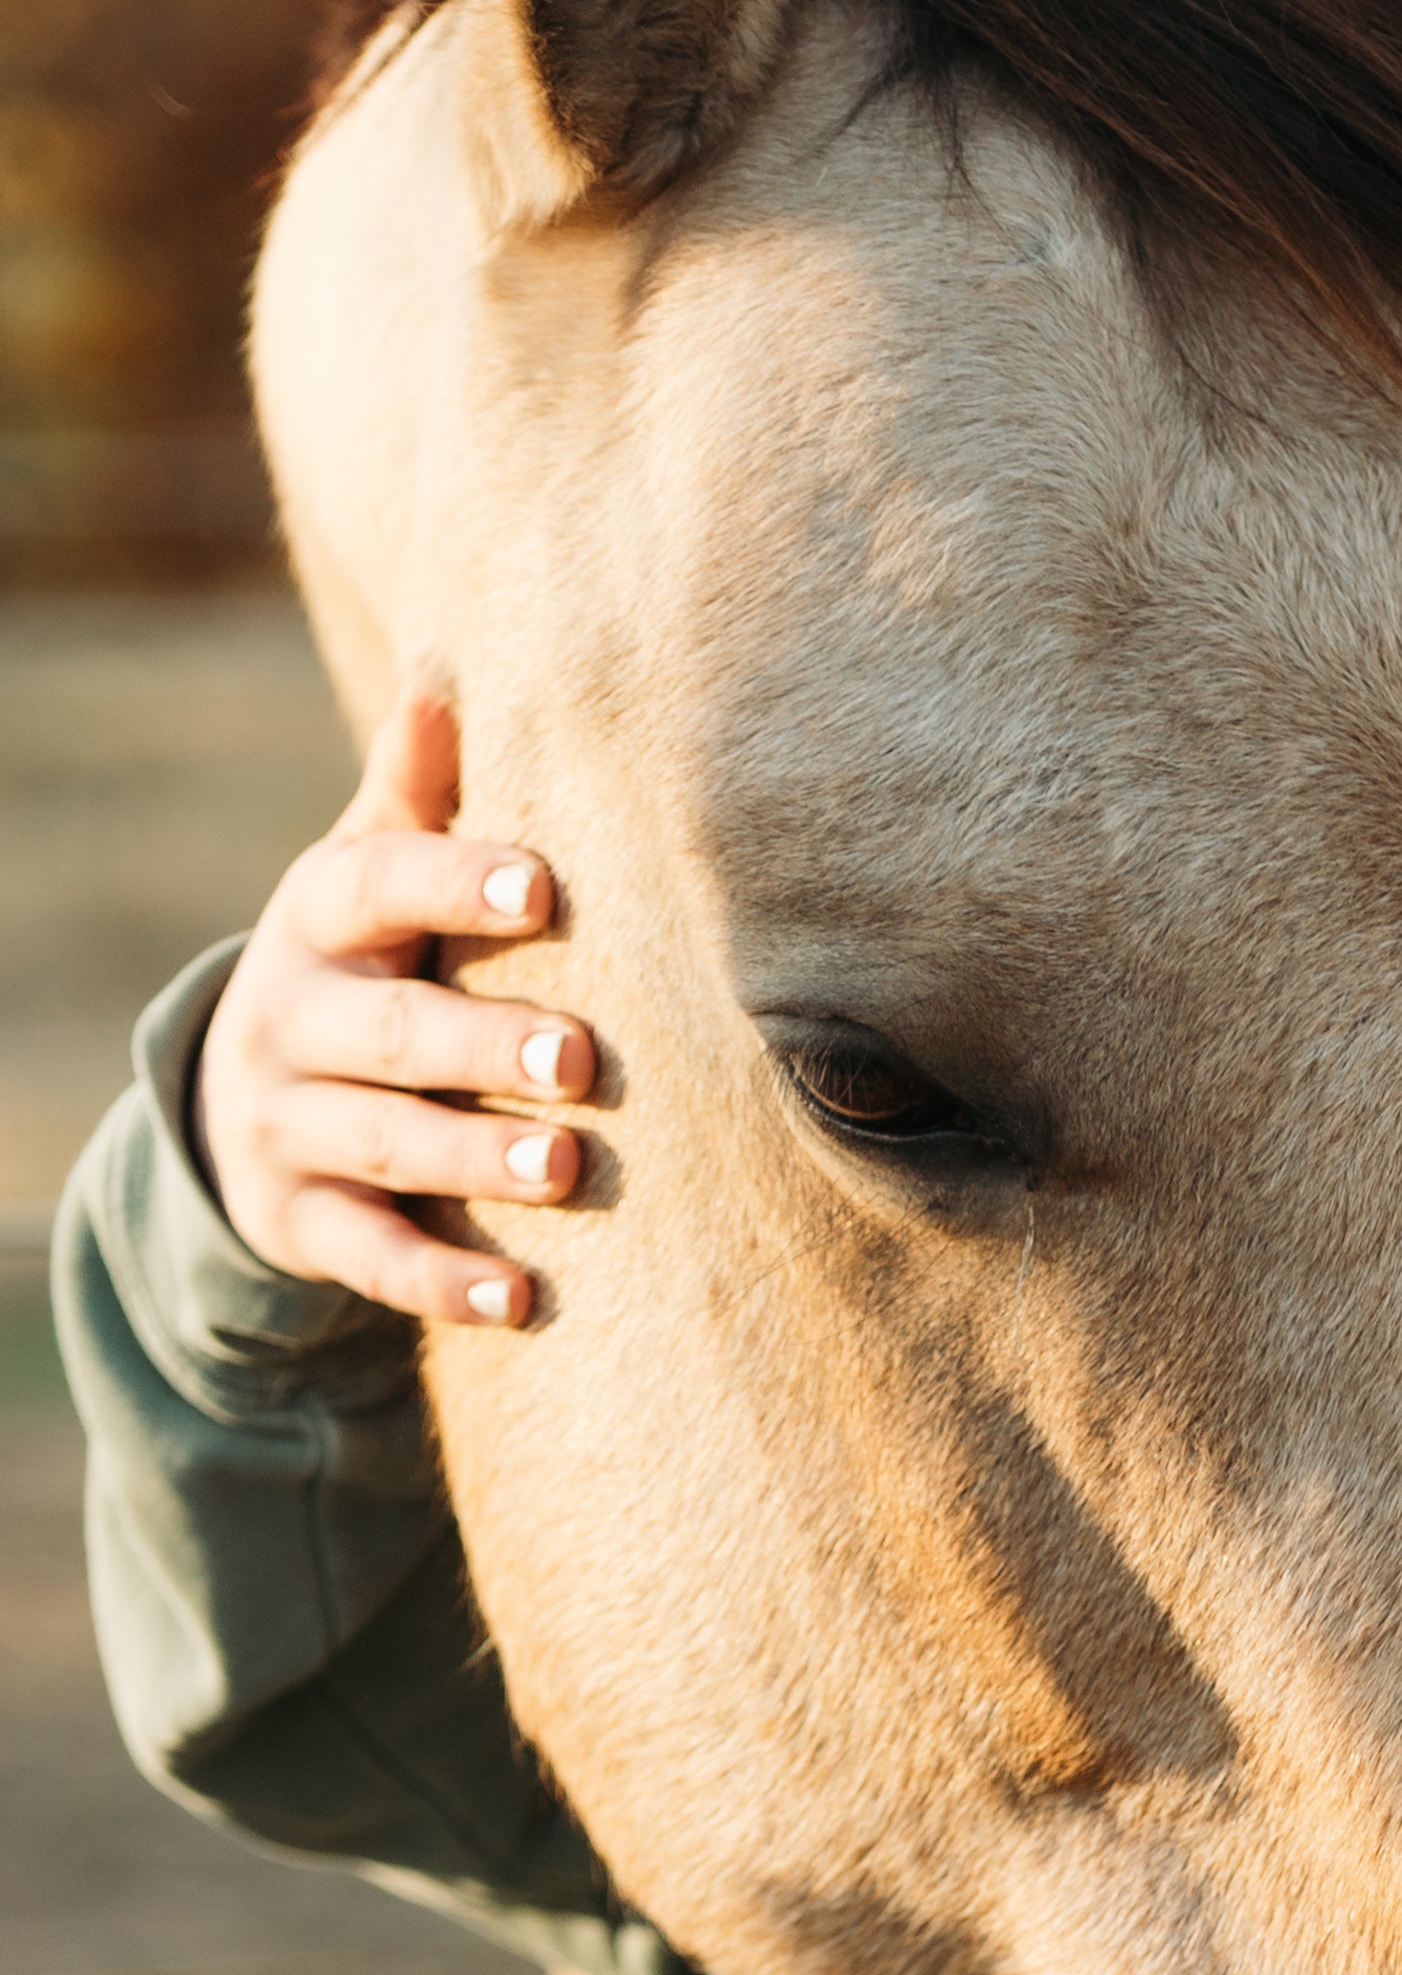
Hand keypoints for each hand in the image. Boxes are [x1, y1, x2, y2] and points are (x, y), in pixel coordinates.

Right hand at [195, 688, 591, 1329]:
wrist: (246, 1099)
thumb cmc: (364, 963)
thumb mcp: (368, 878)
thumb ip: (414, 799)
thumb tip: (449, 674)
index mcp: (319, 919)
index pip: (378, 886)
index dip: (458, 883)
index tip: (548, 885)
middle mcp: (289, 1020)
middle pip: (392, 1034)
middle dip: (484, 1045)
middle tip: (581, 1060)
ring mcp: (287, 1127)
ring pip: (386, 1145)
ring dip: (477, 1159)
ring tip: (568, 1169)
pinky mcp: (300, 1223)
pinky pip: (371, 1260)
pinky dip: (445, 1282)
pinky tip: (523, 1300)